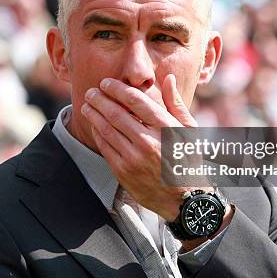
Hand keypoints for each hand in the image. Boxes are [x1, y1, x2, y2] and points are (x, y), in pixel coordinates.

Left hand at [81, 74, 199, 220]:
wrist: (184, 199)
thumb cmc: (187, 159)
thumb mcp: (189, 130)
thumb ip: (175, 103)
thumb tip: (168, 78)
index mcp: (166, 128)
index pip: (136, 101)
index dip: (118, 89)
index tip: (107, 83)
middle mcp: (149, 142)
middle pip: (117, 113)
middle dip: (100, 99)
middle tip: (91, 92)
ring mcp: (135, 158)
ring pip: (107, 129)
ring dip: (93, 114)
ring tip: (87, 106)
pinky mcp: (124, 171)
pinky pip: (105, 147)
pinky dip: (97, 133)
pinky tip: (94, 125)